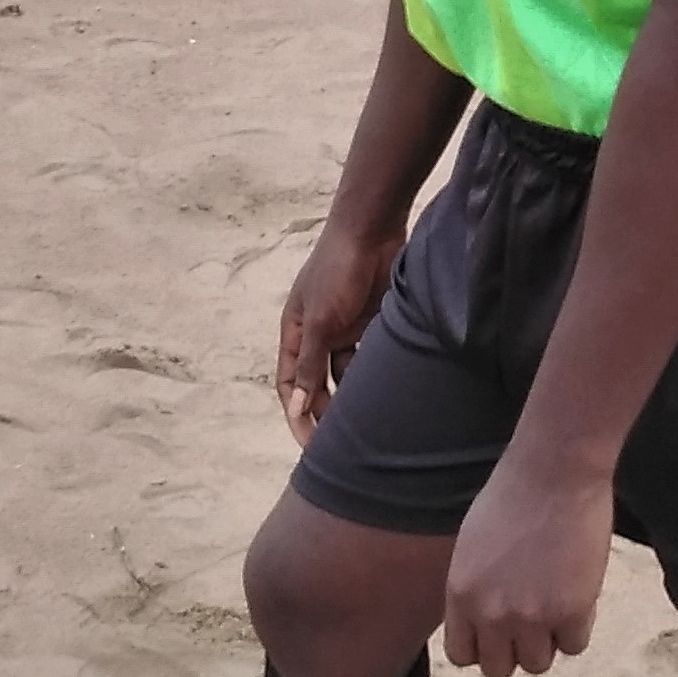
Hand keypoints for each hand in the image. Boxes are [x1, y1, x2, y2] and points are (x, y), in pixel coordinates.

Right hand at [276, 220, 402, 444]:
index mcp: (295, 332)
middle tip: (343, 447)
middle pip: (318, 384)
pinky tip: (386, 394)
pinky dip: (375, 375)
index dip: (298, 415)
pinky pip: (370, 357)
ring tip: (368, 424)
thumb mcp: (319, 320)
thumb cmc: (337, 270)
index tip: (311, 447)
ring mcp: (346, 327)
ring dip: (353, 396)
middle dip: (326, 414)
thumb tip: (297, 408)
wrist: (372, 229)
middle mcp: (318, 334)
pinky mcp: (372, 322)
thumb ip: (309, 364)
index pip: (290, 385)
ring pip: (347, 374)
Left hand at [442, 450, 612, 676]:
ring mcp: (531, 616)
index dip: (482, 645)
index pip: (461, 655)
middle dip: (514, 647)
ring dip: (547, 639)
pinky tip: (578, 589)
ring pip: (537, 664)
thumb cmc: (516, 490)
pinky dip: (578, 624)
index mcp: (460, 592)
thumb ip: (475, 586)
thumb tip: (485, 621)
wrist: (555, 467)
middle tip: (532, 617)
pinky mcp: (571, 612)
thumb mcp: (473, 541)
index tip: (499, 629)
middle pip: (498, 669)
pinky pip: (574, 645)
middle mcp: (490, 612)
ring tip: (556, 598)